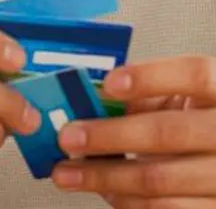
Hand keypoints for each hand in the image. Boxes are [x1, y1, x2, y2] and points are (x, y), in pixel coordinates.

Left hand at [52, 55, 215, 205]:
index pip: (194, 74)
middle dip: (109, 135)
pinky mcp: (215, 208)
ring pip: (160, 178)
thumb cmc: (199, 116)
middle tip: (68, 137)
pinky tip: (103, 190)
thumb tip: (94, 98)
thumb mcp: (183, 93)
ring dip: (105, 177)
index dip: (150, 77)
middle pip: (168, 132)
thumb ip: (146, 92)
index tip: (108, 83)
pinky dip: (128, 201)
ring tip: (68, 173)